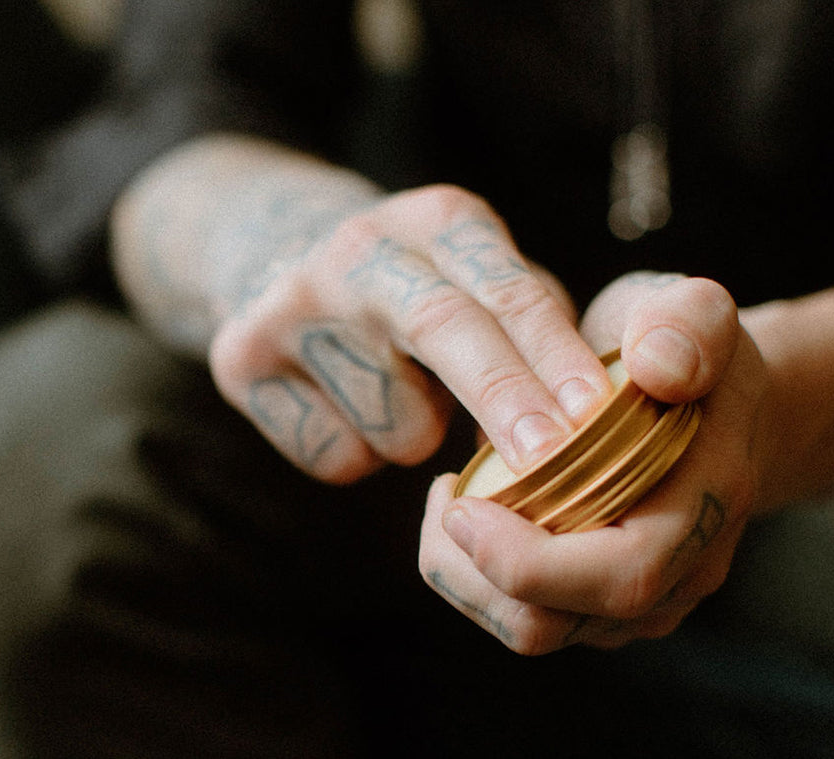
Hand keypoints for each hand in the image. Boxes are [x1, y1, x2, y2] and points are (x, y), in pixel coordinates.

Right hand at [209, 183, 610, 482]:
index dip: (555, 355)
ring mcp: (293, 303)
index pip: (509, 291)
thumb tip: (579, 431)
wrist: (273, 259)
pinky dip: (357, 456)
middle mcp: (362, 250)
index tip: (594, 414)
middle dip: (503, 399)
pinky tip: (338, 408)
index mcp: (441, 224)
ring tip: (392, 395)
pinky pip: (337, 457)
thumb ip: (529, 339)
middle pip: (443, 330)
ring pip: (394, 424)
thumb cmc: (414, 295)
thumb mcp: (478, 286)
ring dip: (415, 438)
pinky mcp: (240, 359)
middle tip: (545, 460)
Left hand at [419, 272, 765, 652]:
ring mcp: (638, 600)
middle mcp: (677, 573)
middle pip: (553, 624)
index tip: (461, 503)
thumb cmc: (681, 352)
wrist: (702, 404)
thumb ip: (687, 323)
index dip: (527, 560)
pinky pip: (523, 616)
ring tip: (452, 500)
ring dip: (466, 576)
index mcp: (705, 504)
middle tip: (444, 499)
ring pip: (528, 630)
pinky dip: (478, 576)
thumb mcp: (691, 311)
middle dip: (472, 573)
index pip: (621, 574)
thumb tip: (660, 367)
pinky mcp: (599, 605)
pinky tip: (474, 514)